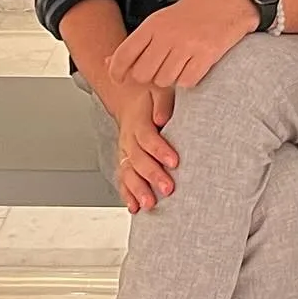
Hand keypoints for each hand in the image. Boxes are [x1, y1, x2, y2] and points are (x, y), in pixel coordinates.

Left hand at [107, 0, 257, 89]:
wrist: (231, 2)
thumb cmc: (195, 11)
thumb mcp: (161, 19)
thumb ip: (137, 42)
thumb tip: (108, 61)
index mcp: (153, 25)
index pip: (123, 55)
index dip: (116, 72)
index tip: (119, 78)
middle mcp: (167, 35)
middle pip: (142, 74)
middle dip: (147, 78)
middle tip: (158, 70)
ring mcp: (187, 46)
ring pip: (164, 81)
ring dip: (169, 79)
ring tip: (179, 65)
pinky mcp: (206, 56)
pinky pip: (187, 82)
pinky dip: (188, 80)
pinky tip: (193, 67)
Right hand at [113, 85, 177, 211]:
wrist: (131, 101)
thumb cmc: (150, 98)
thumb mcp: (158, 91)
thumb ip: (162, 103)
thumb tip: (162, 118)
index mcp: (137, 122)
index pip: (147, 137)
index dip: (160, 150)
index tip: (175, 162)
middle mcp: (128, 139)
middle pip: (138, 160)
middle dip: (152, 176)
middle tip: (168, 189)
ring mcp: (124, 153)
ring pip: (128, 173)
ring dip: (138, 190)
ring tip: (149, 203)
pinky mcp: (124, 163)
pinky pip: (123, 180)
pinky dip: (127, 195)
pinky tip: (134, 207)